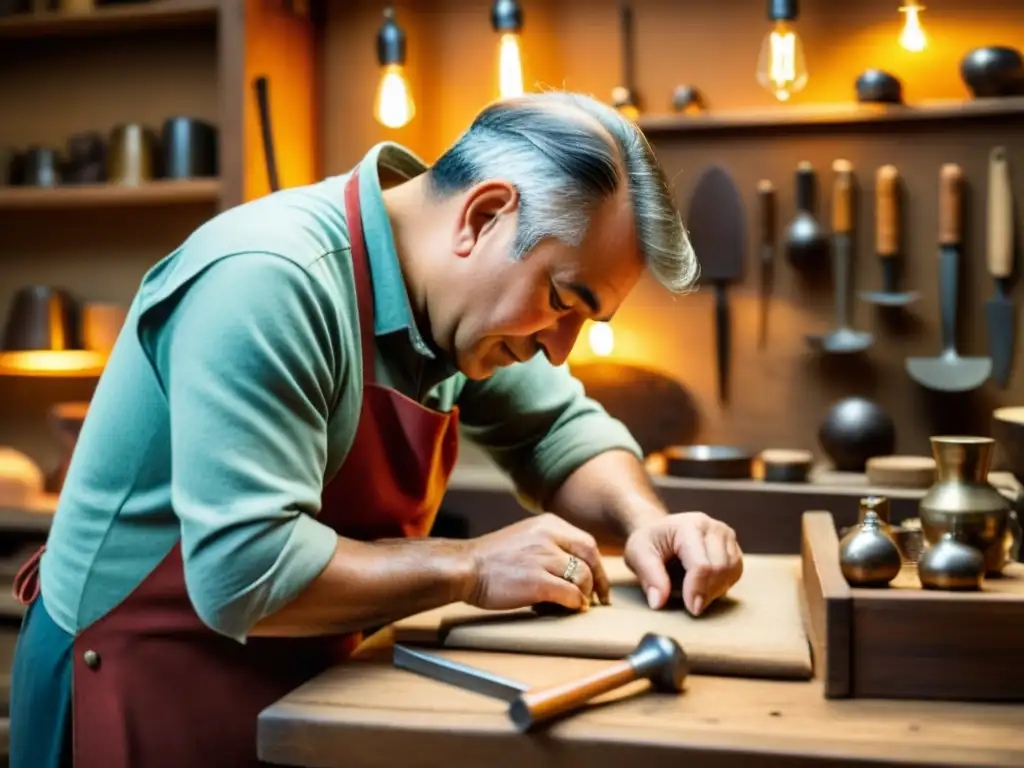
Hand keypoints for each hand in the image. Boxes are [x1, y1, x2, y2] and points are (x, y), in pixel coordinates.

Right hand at [464, 513, 610, 611]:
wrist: (464, 567)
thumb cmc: (492, 559)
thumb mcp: (525, 537)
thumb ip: (550, 543)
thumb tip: (576, 566)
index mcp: (547, 524)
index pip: (586, 542)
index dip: (597, 564)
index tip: (599, 581)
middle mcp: (548, 536)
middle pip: (591, 557)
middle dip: (600, 580)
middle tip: (601, 598)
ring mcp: (543, 558)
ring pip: (583, 577)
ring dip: (584, 594)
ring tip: (577, 604)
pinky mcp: (537, 582)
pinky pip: (571, 594)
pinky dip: (574, 604)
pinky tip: (568, 608)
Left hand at [623, 512, 742, 615]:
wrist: (661, 532)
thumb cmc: (649, 543)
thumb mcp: (637, 555)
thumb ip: (649, 577)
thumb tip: (658, 602)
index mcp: (688, 525)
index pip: (702, 565)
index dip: (697, 590)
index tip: (691, 610)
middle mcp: (712, 527)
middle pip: (720, 569)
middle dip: (706, 593)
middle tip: (691, 605)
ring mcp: (726, 535)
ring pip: (731, 571)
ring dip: (715, 590)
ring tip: (694, 592)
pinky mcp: (733, 547)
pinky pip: (736, 572)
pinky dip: (723, 585)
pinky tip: (705, 586)